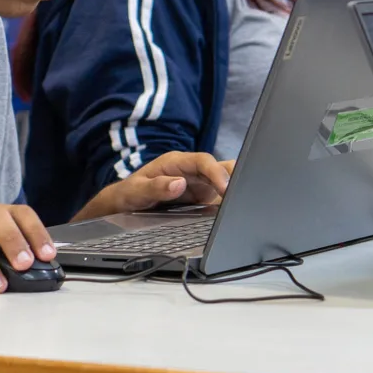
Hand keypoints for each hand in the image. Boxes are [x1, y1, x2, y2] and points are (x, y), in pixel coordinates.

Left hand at [79, 152, 234, 219]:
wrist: (124, 202)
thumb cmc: (129, 193)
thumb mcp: (136, 191)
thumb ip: (156, 187)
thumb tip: (180, 183)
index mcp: (176, 162)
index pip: (203, 161)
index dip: (216, 172)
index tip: (225, 188)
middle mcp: (190, 171)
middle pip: (218, 168)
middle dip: (235, 176)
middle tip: (246, 191)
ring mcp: (197, 183)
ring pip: (222, 181)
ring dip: (235, 189)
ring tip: (248, 201)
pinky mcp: (200, 196)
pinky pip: (218, 197)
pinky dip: (229, 202)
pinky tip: (238, 210)